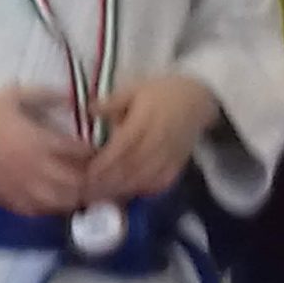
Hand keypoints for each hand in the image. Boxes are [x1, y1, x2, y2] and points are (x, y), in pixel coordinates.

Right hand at [0, 86, 92, 215]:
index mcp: (41, 141)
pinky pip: (41, 212)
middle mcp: (37, 169)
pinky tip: (58, 199)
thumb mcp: (15, 94)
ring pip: (63, 202)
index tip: (102, 147)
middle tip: (99, 173)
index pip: (82, 153)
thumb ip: (47, 94)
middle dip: (92, 179)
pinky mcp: (11, 201)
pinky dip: (54, 207)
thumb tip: (75, 97)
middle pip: (78, 183)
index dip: (96, 152)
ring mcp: (24, 188)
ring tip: (83, 188)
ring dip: (76, 196)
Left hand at [85, 76, 219, 202]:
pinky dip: (142, 190)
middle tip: (88, 189)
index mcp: (144, 121)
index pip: (121, 148)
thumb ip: (112, 102)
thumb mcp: (135, 89)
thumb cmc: (162, 92)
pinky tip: (128, 192)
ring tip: (103, 193)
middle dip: (108, 181)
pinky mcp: (177, 165)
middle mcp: (157, 142)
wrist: (198, 99)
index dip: (103, 163)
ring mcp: (169, 156)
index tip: (85, 172)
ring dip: (122, 189)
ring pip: (143, 179)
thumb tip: (88, 110)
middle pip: (130, 168)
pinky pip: (159, 183)